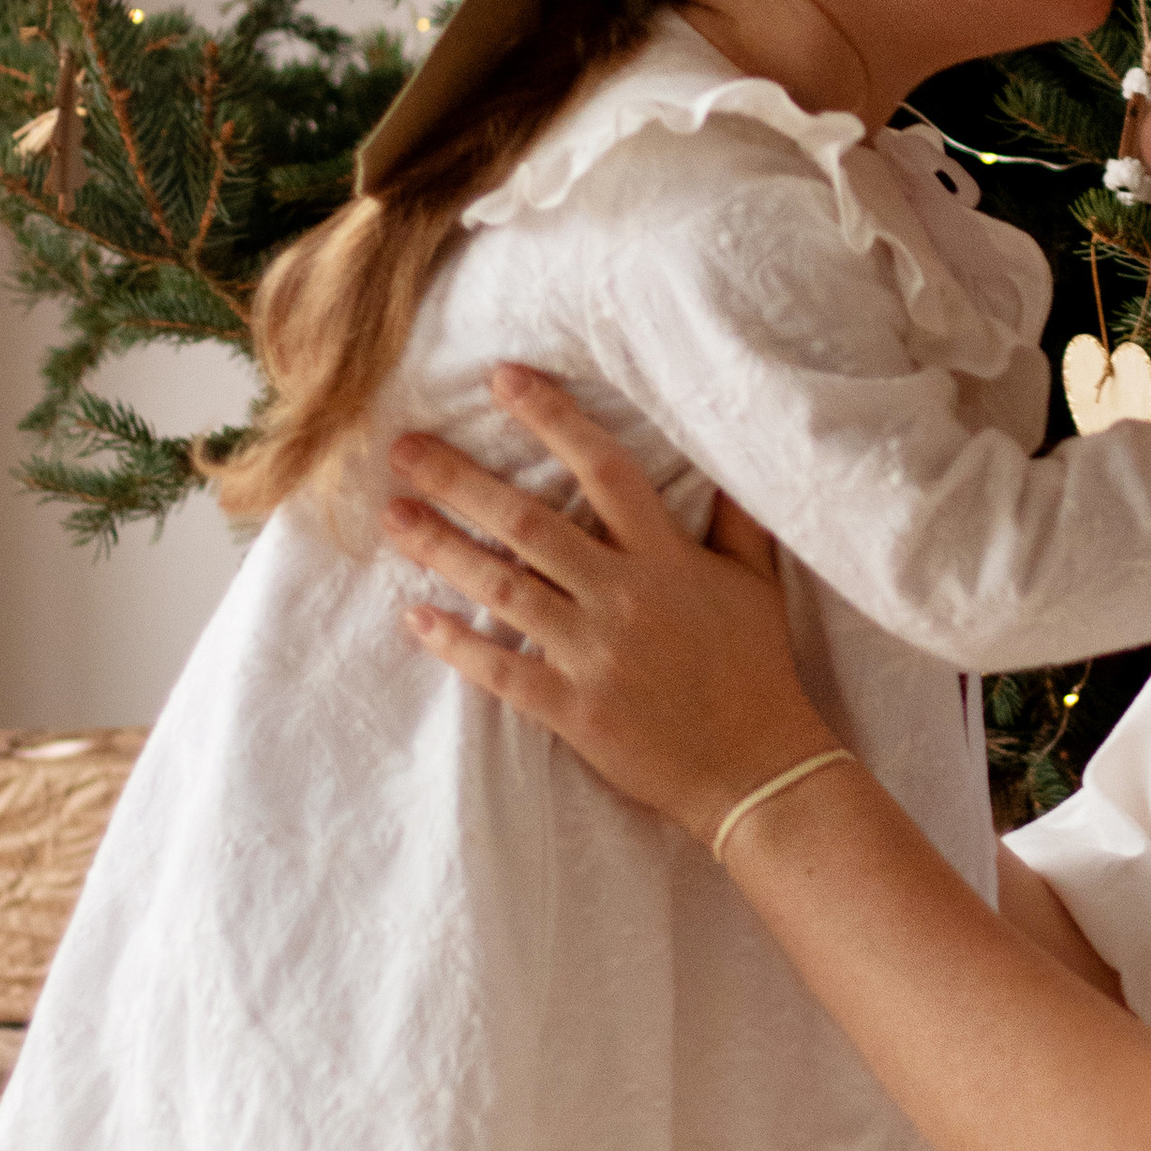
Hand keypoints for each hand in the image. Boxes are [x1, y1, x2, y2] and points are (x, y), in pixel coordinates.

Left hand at [384, 369, 834, 842]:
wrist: (756, 770)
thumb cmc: (757, 670)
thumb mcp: (756, 582)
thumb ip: (734, 519)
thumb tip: (726, 460)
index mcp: (666, 558)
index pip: (604, 469)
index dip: (551, 419)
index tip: (502, 380)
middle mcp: (623, 596)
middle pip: (528, 524)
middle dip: (459, 480)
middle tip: (402, 448)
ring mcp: (594, 654)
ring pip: (503, 588)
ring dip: (441, 549)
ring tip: (393, 515)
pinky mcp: (573, 709)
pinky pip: (500, 669)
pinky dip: (455, 643)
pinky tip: (415, 618)